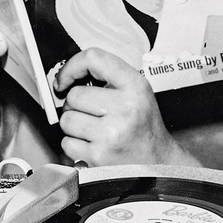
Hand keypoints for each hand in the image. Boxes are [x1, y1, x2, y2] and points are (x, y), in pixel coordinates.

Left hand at [54, 49, 196, 166]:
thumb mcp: (137, 91)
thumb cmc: (143, 126)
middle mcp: (124, 108)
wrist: (158, 163)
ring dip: (73, 125)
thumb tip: (67, 76)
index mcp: (135, 86)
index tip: (65, 78)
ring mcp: (111, 134)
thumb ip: (109, 77)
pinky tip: (92, 144)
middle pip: (74, 95)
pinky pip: (67, 143)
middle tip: (90, 112)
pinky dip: (74, 145)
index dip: (72, 66)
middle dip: (75, 104)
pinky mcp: (99, 156)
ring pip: (67, 119)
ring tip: (92, 129)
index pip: (94, 59)